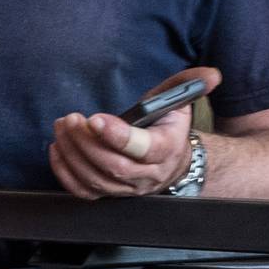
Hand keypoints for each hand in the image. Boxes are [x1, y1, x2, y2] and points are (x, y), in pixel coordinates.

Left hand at [49, 68, 221, 199]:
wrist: (171, 162)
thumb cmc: (167, 127)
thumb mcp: (178, 102)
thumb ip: (188, 84)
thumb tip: (210, 74)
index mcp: (166, 148)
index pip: (142, 148)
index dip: (117, 136)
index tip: (95, 119)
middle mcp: (148, 174)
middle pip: (114, 166)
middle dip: (87, 142)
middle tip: (70, 119)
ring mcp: (127, 189)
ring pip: (96, 179)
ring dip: (73, 154)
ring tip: (62, 128)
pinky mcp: (110, 194)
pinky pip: (84, 192)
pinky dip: (66, 173)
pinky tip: (57, 150)